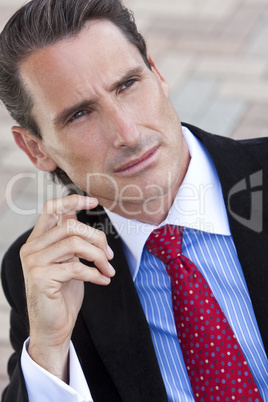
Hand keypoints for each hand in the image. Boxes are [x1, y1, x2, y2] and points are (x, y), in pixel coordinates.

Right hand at [20, 195, 114, 380]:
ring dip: (99, 257)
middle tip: (110, 256)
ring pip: (75, 244)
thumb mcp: (67, 260)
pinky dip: (95, 273)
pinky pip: (77, 267)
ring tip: (108, 269)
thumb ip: (68, 239)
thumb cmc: (63, 293)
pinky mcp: (41, 278)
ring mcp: (33, 262)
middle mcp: (31, 248)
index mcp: (37, 240)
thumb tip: (74, 213)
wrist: (53, 326)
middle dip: (97, 239)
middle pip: (70, 226)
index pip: (51, 208)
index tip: (94, 201)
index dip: (72, 201)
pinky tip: (103, 280)